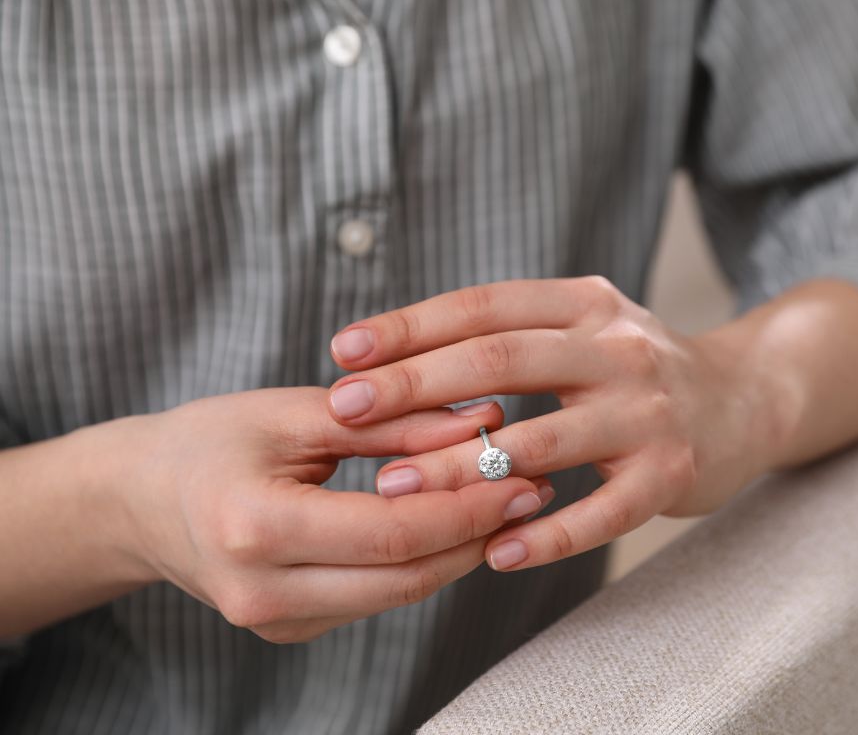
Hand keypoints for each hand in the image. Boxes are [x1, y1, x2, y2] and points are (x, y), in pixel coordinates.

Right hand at [120, 388, 547, 641]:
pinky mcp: (290, 630)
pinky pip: (377, 597)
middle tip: (532, 488)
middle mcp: (262, 593)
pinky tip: (456, 520)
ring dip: (460, 550)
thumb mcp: (293, 412)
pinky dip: (422, 561)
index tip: (521, 474)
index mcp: (255, 529)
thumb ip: (389, 421)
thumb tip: (482, 420)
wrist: (140, 501)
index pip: (391, 533)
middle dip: (478, 534)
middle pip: (406, 577)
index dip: (466, 508)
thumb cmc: (211, 441)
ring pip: (399, 594)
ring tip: (509, 498)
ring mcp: (275, 623)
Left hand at [325, 277, 788, 572]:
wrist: (746, 400)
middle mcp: (620, 348)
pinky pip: (601, 512)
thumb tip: (392, 361)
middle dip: (416, 385)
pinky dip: (548, 536)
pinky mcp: (672, 474)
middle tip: (344, 408)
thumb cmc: (635, 371)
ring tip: (394, 490)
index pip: (486, 306)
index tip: (343, 350)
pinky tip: (495, 554)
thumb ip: (510, 335)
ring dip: (463, 467)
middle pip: (504, 360)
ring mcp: (649, 412)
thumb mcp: (584, 328)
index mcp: (586, 304)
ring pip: (543, 442)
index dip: (412, 326)